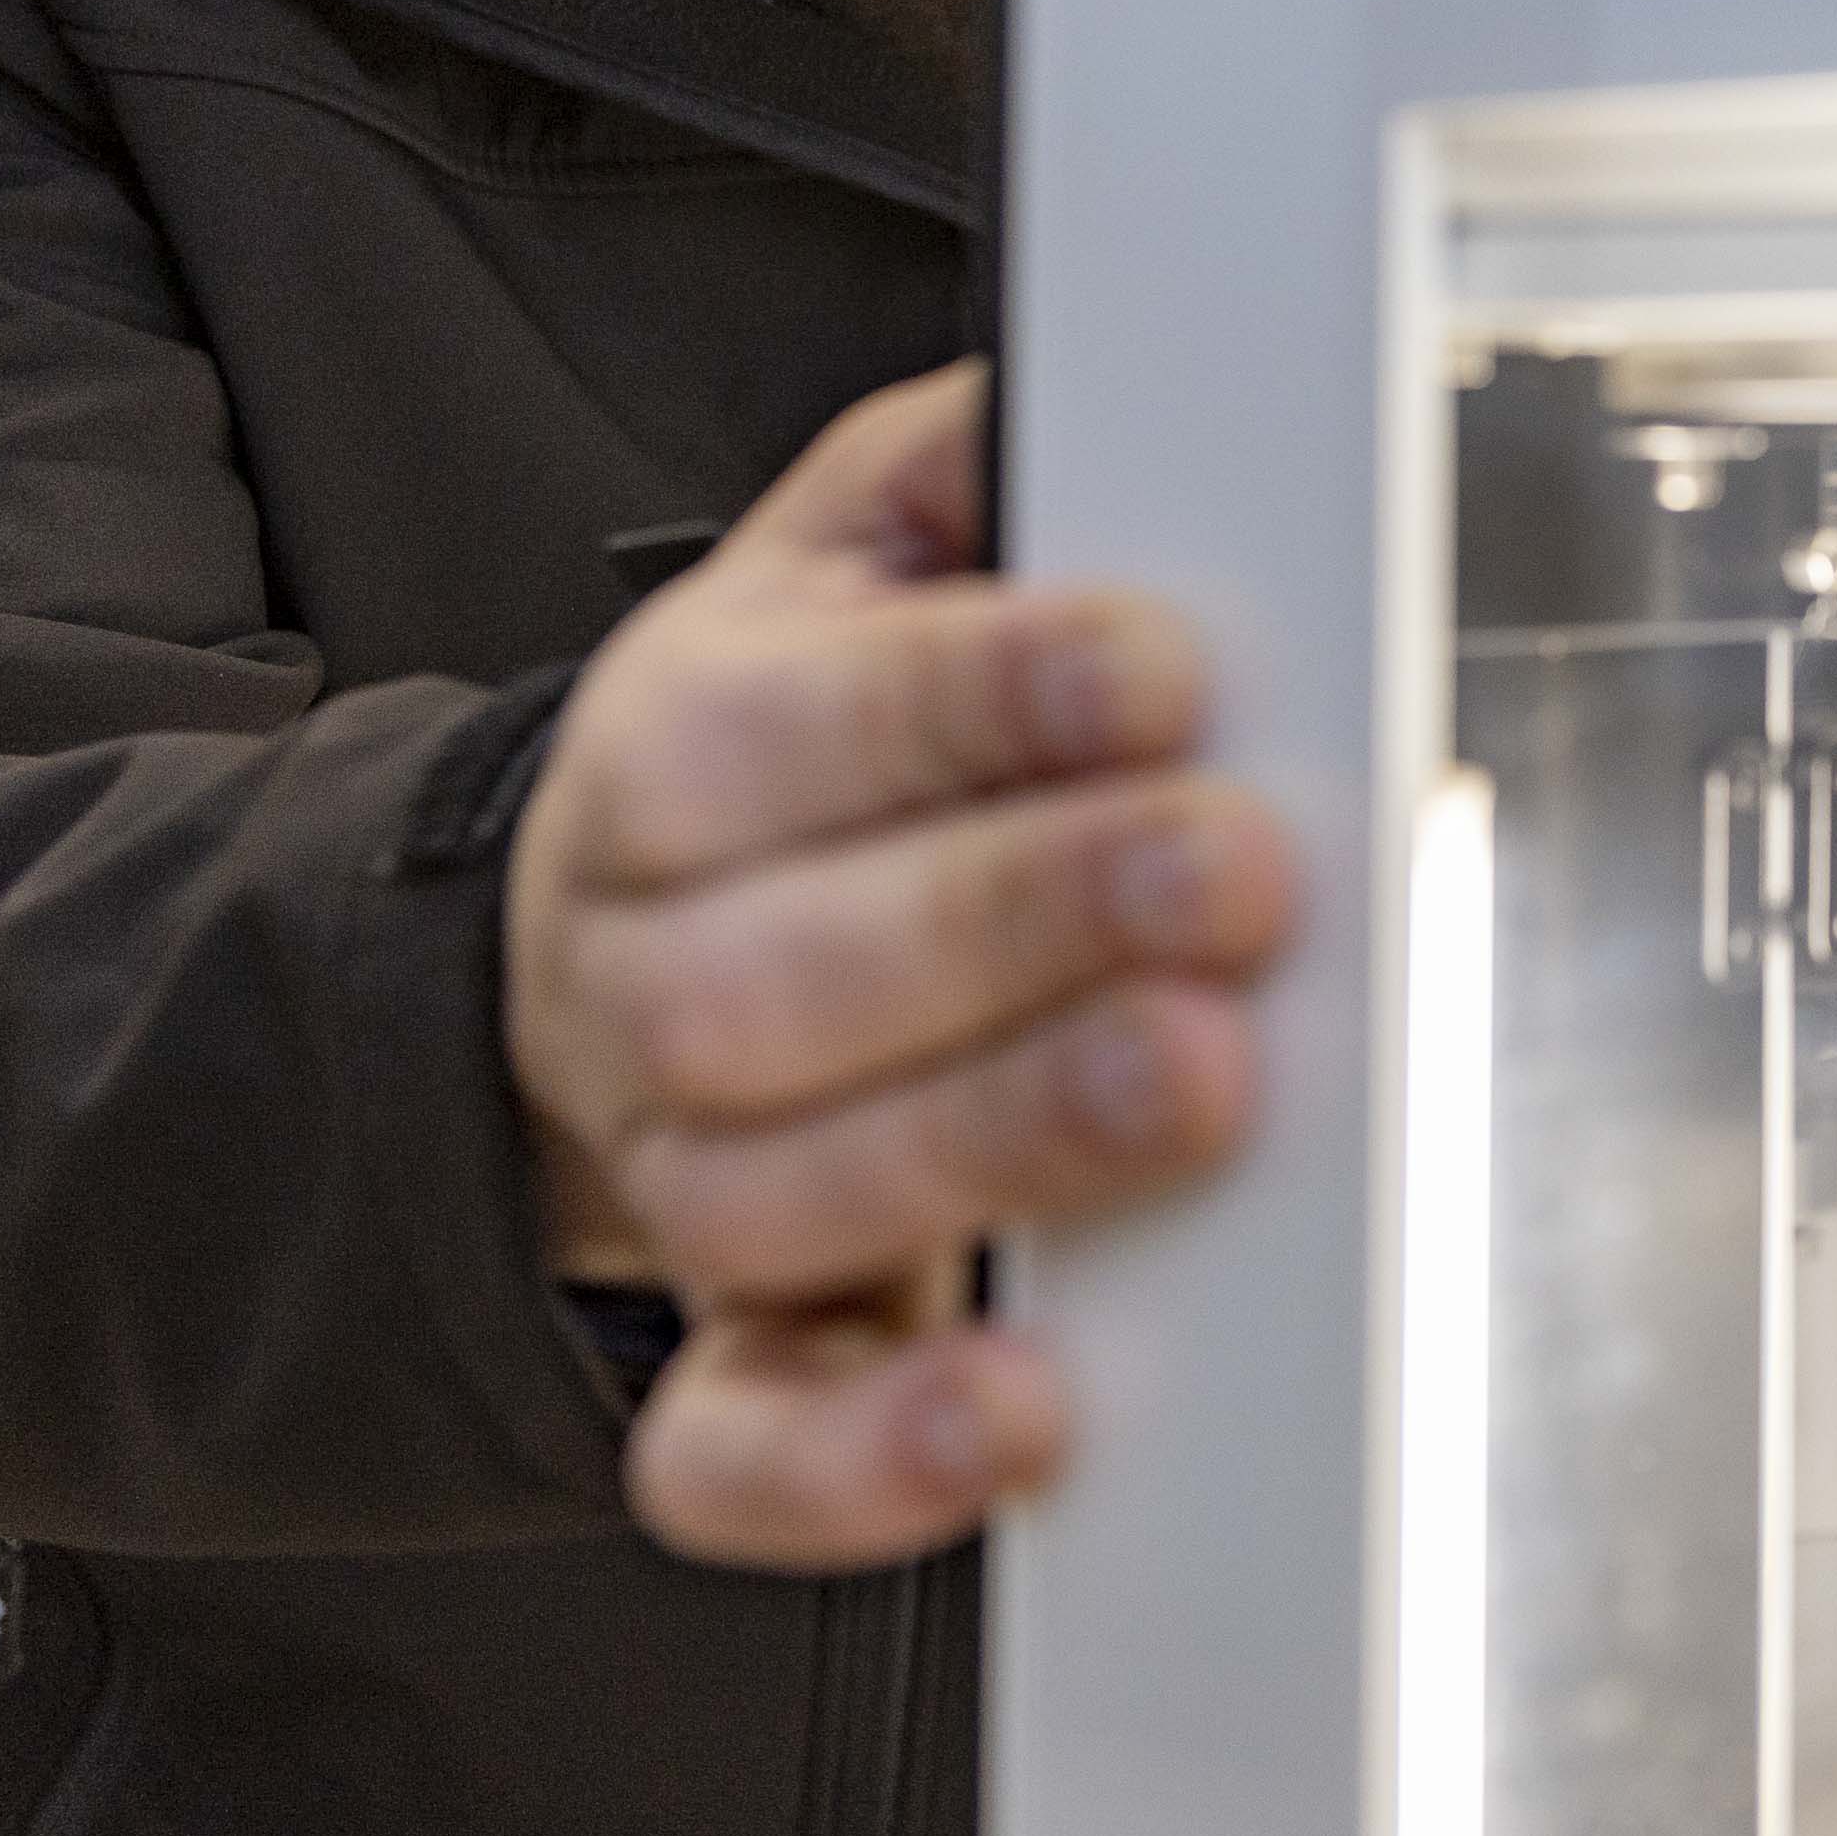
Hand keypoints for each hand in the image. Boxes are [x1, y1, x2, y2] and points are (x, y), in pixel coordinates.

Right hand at [504, 362, 1292, 1567]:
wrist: (604, 955)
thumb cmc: (788, 757)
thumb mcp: (844, 558)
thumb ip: (963, 470)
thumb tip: (1089, 376)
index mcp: (679, 754)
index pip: (798, 724)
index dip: (979, 698)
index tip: (1159, 669)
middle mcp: (654, 970)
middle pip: (783, 968)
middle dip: (1020, 916)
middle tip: (1232, 874)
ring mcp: (685, 1176)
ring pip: (778, 1186)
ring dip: (998, 1139)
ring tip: (1192, 1081)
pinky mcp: (733, 1351)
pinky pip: (737, 1445)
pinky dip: (864, 1459)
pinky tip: (1016, 1410)